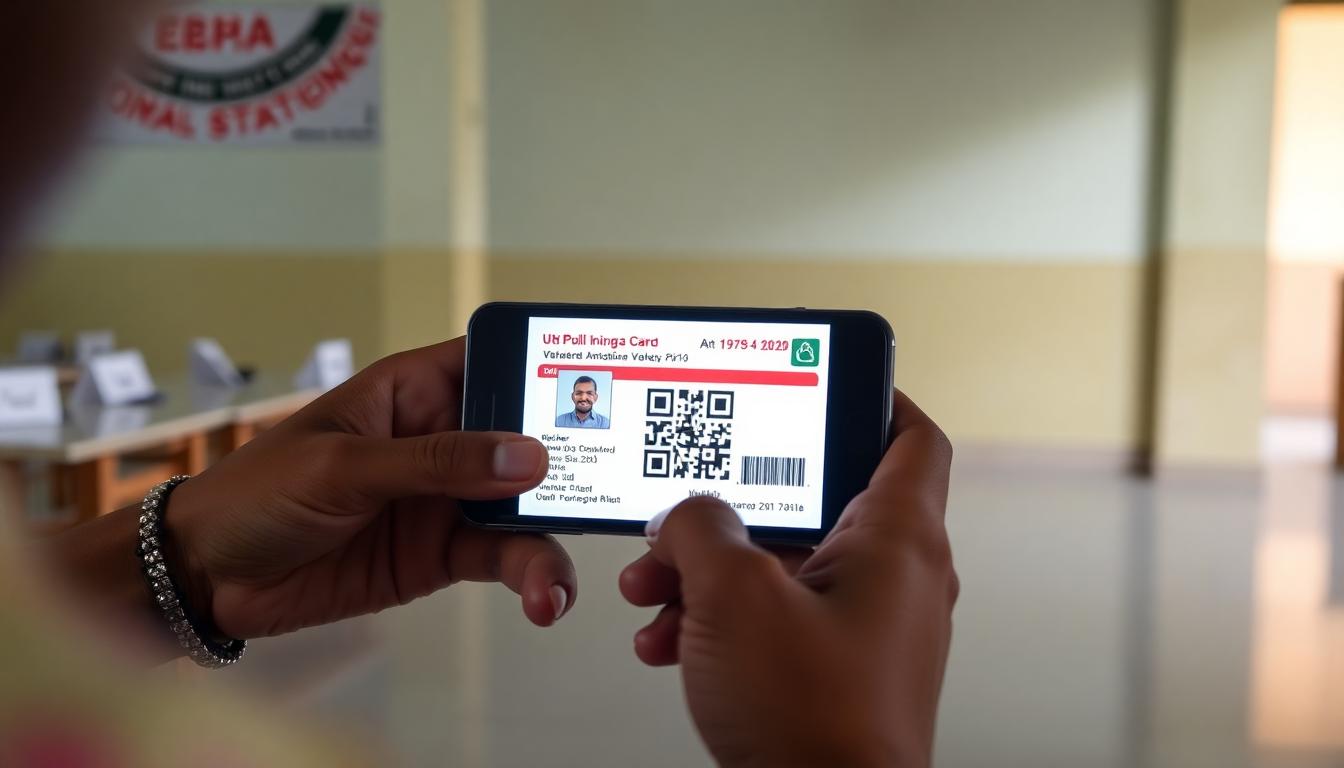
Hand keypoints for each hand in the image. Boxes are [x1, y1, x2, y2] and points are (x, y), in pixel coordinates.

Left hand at [165, 338, 575, 639]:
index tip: (597, 379)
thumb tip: (526, 455)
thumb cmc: (259, 493)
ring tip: (558, 576)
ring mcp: (446, 500)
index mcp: (413, 392)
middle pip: (525, 439)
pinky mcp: (443, 554)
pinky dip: (530, 576)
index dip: (543, 367)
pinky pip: (503, 559)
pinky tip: (543, 599)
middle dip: (570, 459)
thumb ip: (435, 462)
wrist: (209, 579)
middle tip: (611, 484)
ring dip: (553, 533)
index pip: (492, 363)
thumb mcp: (344, 467)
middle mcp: (442, 441)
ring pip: (524, 507)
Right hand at [619, 391, 955, 766]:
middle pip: (814, 504)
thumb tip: (686, 516)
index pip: (912, 438)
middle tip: (685, 506)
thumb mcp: (734, 596)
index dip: (873, 395)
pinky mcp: (834, 672)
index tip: (824, 378)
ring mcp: (864, 629)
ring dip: (710, 570)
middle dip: (732, 509)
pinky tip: (668, 639)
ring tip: (655, 587)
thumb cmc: (813, 722)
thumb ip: (701, 528)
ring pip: (781, 567)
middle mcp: (893, 581)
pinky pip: (775, 620)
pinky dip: (722, 620)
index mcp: (898, 543)